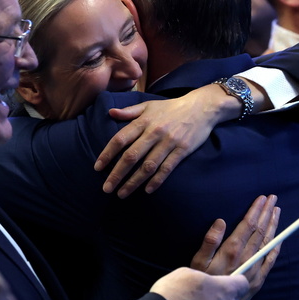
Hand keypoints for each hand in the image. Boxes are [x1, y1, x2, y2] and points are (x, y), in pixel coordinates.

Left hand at [95, 85, 237, 197]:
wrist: (201, 107)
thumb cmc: (171, 107)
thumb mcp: (149, 105)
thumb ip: (129, 111)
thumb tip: (110, 113)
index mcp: (143, 121)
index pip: (120, 139)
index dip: (107, 154)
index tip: (97, 168)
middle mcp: (154, 132)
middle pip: (131, 156)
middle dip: (117, 174)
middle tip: (106, 188)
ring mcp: (168, 142)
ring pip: (147, 166)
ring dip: (133, 182)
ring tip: (122, 194)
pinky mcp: (182, 150)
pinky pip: (167, 168)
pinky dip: (157, 180)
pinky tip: (147, 191)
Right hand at [191, 195, 279, 299]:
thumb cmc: (198, 283)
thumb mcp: (196, 262)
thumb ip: (209, 241)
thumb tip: (221, 222)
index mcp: (231, 251)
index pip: (248, 226)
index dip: (256, 210)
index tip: (262, 197)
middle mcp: (245, 259)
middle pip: (260, 231)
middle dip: (266, 213)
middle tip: (273, 198)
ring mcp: (254, 271)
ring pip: (267, 243)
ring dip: (273, 225)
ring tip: (276, 211)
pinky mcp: (257, 282)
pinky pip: (270, 261)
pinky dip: (275, 247)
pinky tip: (279, 237)